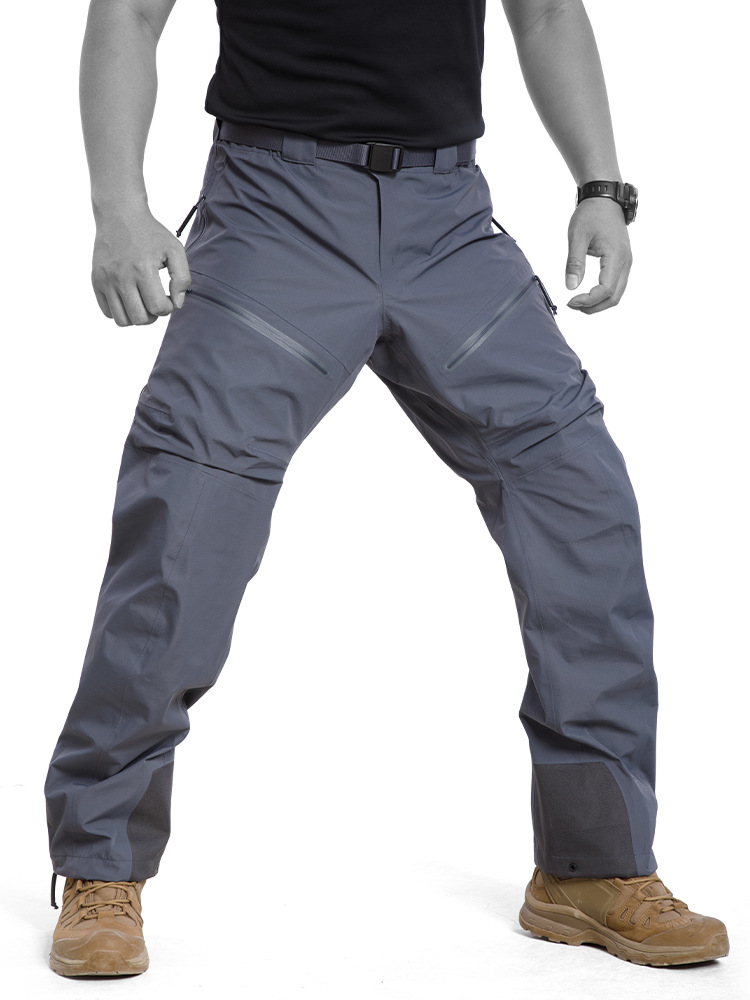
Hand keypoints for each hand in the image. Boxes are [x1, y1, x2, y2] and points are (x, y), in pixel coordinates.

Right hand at [91, 208, 191, 325]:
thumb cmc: (151, 234)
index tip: (168, 296)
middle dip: (153, 315)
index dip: (168, 308)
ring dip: (136, 317)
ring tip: (142, 302)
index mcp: (143, 269)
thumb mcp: (175, 250)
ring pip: (122, 320)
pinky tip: (129, 298)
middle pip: (140, 319)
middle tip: (156, 301)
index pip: (158, 308)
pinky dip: (120, 311)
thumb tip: (177, 303)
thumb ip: (182, 278)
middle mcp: (122, 277)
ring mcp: (106, 280)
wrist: (120, 215)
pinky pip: (107, 312)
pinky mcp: (96, 280)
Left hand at [565, 197, 631, 313]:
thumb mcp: (577, 236)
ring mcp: (626, 262)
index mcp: (616, 256)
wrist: (604, 198)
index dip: (588, 300)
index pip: (606, 290)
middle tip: (572, 304)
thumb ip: (574, 262)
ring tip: (577, 301)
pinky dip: (603, 294)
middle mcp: (626, 262)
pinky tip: (587, 293)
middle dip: (593, 306)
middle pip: (614, 297)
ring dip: (598, 303)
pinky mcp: (622, 262)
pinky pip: (616, 285)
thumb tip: (570, 287)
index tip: (570, 300)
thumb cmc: (591, 214)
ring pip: (617, 293)